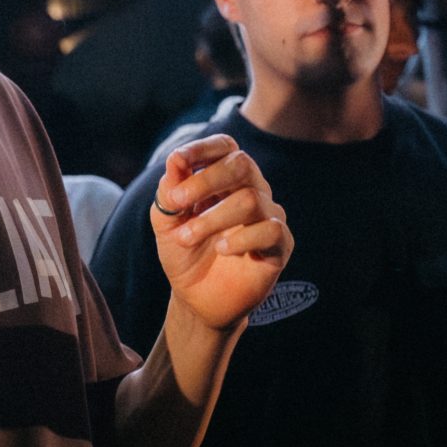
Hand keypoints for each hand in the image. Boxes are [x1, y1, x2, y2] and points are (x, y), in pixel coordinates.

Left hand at [148, 134, 292, 332]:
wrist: (196, 299)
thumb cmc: (185, 254)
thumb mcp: (167, 223)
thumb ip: (169, 193)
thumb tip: (174, 161)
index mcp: (225, 180)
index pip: (225, 147)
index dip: (203, 148)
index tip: (177, 160)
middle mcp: (252, 191)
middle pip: (242, 165)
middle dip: (206, 181)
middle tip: (177, 203)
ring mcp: (268, 217)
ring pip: (251, 200)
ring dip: (212, 218)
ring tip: (187, 238)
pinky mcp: (280, 245)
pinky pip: (271, 230)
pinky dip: (241, 239)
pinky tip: (222, 249)